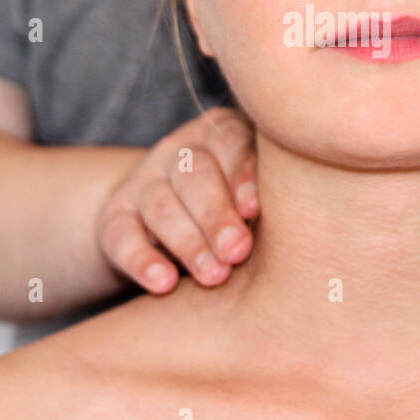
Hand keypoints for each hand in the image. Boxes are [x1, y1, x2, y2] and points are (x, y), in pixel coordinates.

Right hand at [96, 107, 258, 293]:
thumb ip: (272, 200)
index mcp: (222, 136)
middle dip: (216, 214)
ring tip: (213, 275)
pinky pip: (123, 235)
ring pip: (161, 205)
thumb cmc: (241, 211)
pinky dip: (143, 261)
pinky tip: (164, 282)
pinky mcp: (116, 216)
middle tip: (237, 252)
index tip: (254, 210)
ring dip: (188, 242)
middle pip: (194, 174)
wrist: (174, 225)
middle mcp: (180, 151)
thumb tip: (303, 225)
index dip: (242, 174)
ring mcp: (144, 181)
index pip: (231, 143)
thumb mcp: (257, 197)